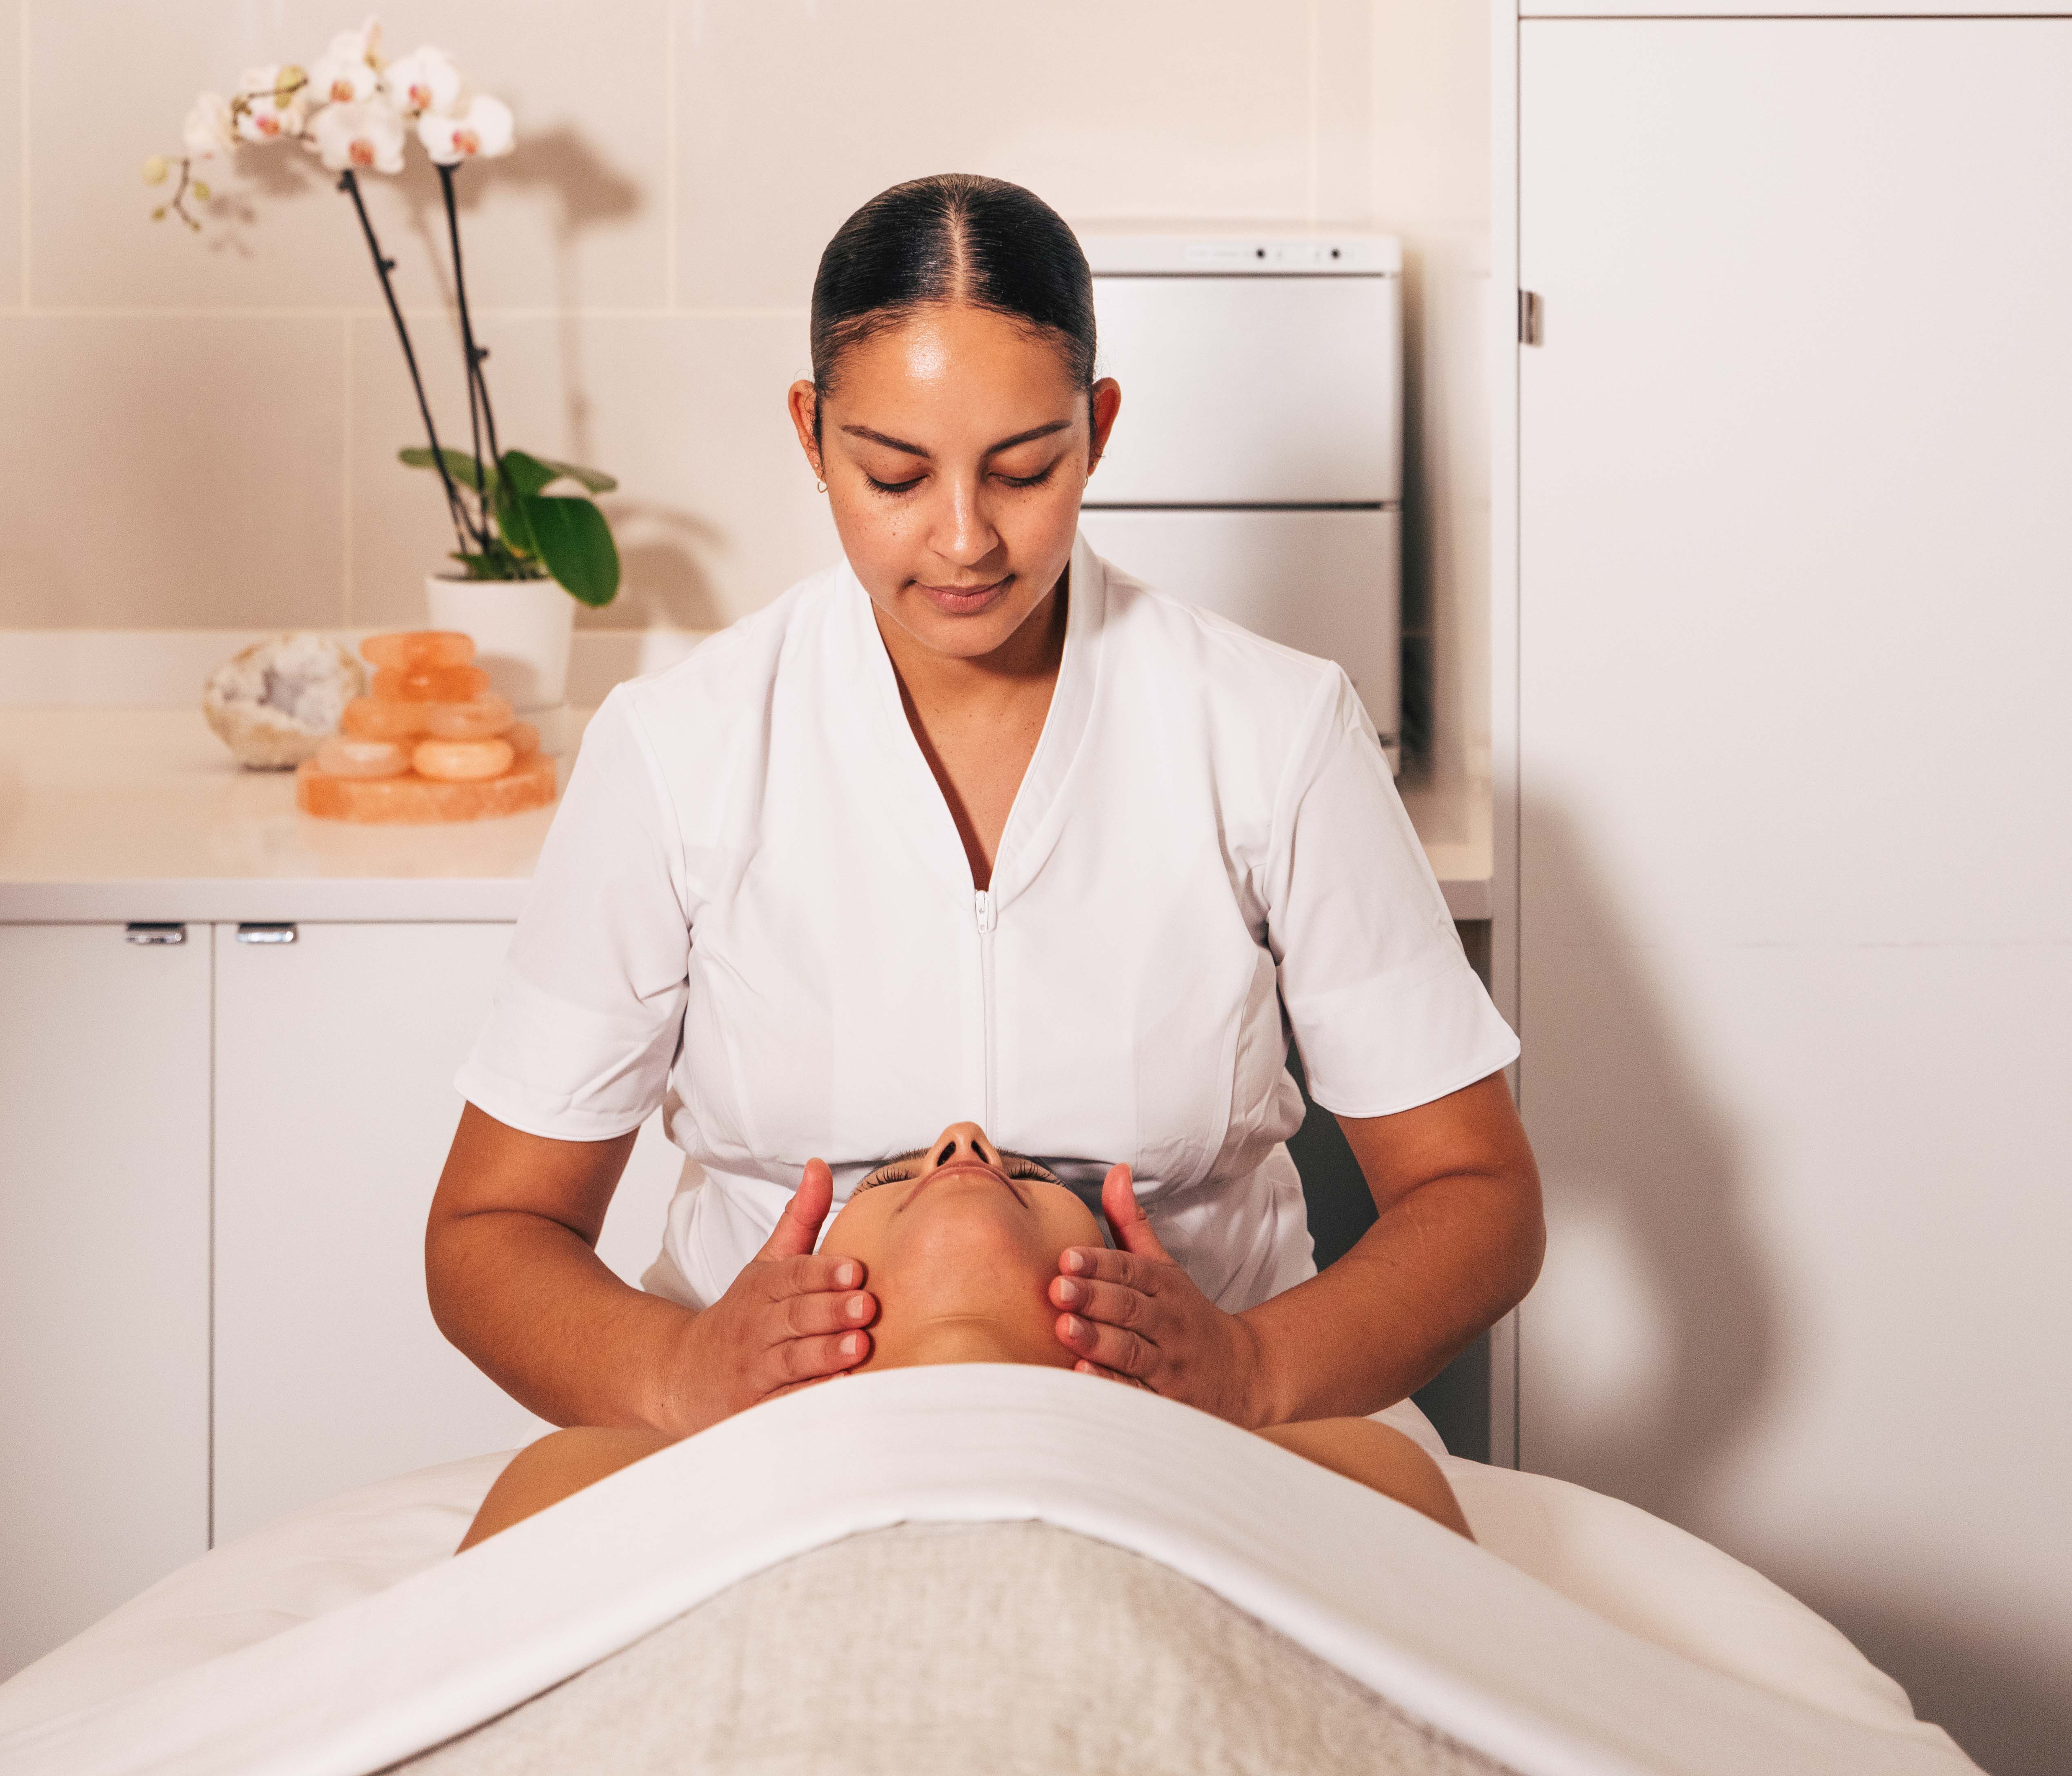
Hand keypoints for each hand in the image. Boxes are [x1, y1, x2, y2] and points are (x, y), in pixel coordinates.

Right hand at [665, 1159, 876, 1433]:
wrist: (683, 1374)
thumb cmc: (744, 1314)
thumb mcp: (766, 1263)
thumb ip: (799, 1219)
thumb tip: (820, 1166)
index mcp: (762, 1287)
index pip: (792, 1275)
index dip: (822, 1272)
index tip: (854, 1269)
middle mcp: (757, 1328)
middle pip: (794, 1317)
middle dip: (830, 1311)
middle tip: (866, 1305)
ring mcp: (755, 1371)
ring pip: (791, 1361)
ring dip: (825, 1355)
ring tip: (858, 1347)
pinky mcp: (756, 1409)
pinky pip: (786, 1405)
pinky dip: (811, 1401)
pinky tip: (841, 1395)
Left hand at [1050, 1163, 1268, 1426]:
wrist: (1245, 1375)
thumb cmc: (1187, 1316)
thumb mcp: (1165, 1268)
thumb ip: (1132, 1224)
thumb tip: (1116, 1171)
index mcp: (1165, 1287)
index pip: (1132, 1270)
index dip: (1100, 1263)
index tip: (1067, 1258)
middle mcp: (1168, 1324)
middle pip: (1131, 1308)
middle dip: (1094, 1298)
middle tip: (1059, 1288)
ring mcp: (1168, 1365)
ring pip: (1132, 1352)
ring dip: (1099, 1340)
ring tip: (1065, 1328)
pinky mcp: (1165, 1402)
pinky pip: (1136, 1395)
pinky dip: (1112, 1388)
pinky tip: (1084, 1378)